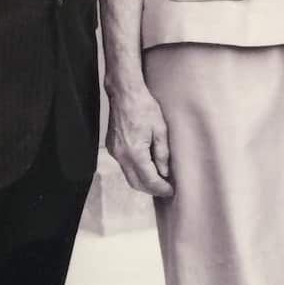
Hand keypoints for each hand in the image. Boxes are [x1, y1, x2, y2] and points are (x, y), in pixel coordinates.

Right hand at [106, 81, 173, 196]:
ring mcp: (115, 152)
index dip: (161, 188)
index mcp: (135, 152)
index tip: (171, 191)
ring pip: (128, 176)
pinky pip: (124, 166)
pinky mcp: (112, 147)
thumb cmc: (144, 107)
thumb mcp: (160, 129)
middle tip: (166, 189)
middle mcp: (122, 156)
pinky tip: (146, 168)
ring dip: (142, 182)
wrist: (125, 94)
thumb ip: (162, 153)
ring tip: (158, 181)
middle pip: (136, 183)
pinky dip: (135, 171)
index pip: (149, 179)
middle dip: (151, 190)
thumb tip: (164, 172)